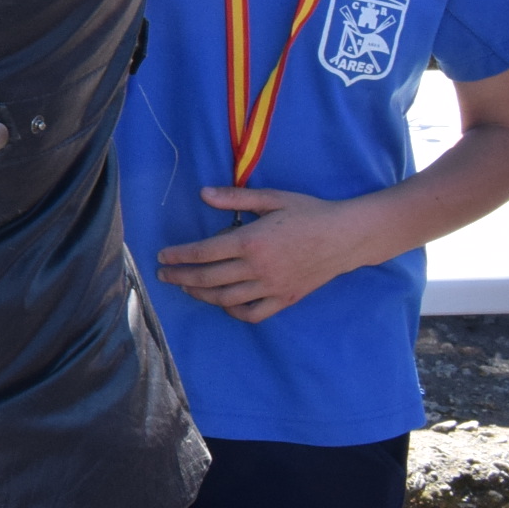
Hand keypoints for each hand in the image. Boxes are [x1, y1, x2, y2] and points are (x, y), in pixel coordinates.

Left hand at [154, 185, 379, 322]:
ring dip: (201, 295)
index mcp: (251, 241)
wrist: (347, 236)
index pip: (204, 253)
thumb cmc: (309, 212)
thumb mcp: (272, 198)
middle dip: (181, 277)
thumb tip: (202, 194)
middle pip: (209, 278)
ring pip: (226, 298)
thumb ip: (235, 197)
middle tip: (163, 275)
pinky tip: (223, 302)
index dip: (179, 256)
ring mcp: (272, 287)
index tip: (162, 257)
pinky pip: (253, 313)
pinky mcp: (286, 299)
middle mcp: (258, 268)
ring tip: (186, 288)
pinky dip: (234, 311)